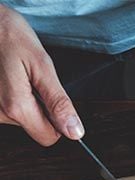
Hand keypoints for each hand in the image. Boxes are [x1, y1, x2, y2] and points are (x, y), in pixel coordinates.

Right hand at [0, 5, 83, 144]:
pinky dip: (13, 95)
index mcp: (16, 106)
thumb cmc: (6, 33)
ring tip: (17, 74)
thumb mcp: (41, 65)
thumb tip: (74, 131)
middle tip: (32, 79)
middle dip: (40, 107)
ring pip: (21, 118)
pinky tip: (8, 77)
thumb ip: (59, 102)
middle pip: (34, 127)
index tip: (54, 101)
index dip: (58, 122)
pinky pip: (7, 108)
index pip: (48, 137)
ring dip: (25, 99)